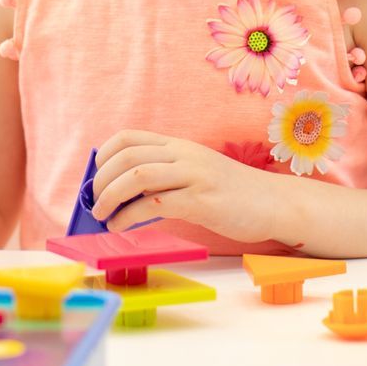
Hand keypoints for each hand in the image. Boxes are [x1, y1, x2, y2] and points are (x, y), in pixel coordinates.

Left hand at [90, 131, 282, 243]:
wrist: (273, 203)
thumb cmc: (231, 194)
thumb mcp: (195, 173)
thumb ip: (165, 176)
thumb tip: (123, 194)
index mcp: (179, 145)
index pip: (129, 138)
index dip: (104, 156)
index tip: (95, 178)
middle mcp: (184, 155)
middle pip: (128, 157)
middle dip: (101, 181)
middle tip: (93, 203)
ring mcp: (194, 175)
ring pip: (137, 177)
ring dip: (110, 197)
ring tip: (102, 216)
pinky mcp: (202, 201)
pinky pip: (156, 204)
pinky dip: (130, 216)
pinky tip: (122, 226)